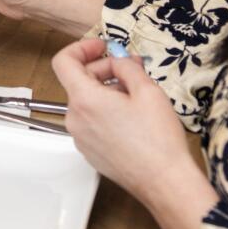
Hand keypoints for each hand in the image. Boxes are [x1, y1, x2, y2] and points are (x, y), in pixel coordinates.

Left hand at [50, 37, 216, 228]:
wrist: (164, 181)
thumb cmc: (158, 137)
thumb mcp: (148, 91)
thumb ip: (126, 67)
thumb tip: (117, 60)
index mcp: (84, 99)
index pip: (63, 61)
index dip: (81, 48)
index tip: (103, 47)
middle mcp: (74, 118)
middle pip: (79, 81)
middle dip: (104, 70)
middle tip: (134, 69)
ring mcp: (80, 137)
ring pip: (86, 102)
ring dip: (106, 91)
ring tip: (137, 94)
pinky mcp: (89, 151)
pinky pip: (91, 121)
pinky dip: (105, 111)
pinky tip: (131, 117)